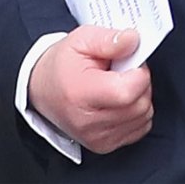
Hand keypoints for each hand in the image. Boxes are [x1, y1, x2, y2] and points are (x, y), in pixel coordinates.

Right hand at [27, 26, 153, 153]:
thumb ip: (110, 40)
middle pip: (140, 104)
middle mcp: (87, 121)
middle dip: (140, 83)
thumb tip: (133, 41)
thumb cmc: (61, 65)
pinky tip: (119, 102)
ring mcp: (95, 136)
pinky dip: (136, 113)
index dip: (138, 73)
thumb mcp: (82, 40)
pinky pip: (140, 127)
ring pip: (144, 116)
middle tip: (122, 73)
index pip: (128, 91)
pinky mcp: (104, 145)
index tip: (128, 64)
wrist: (41, 88)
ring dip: (140, 98)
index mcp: (81, 94)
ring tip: (118, 86)